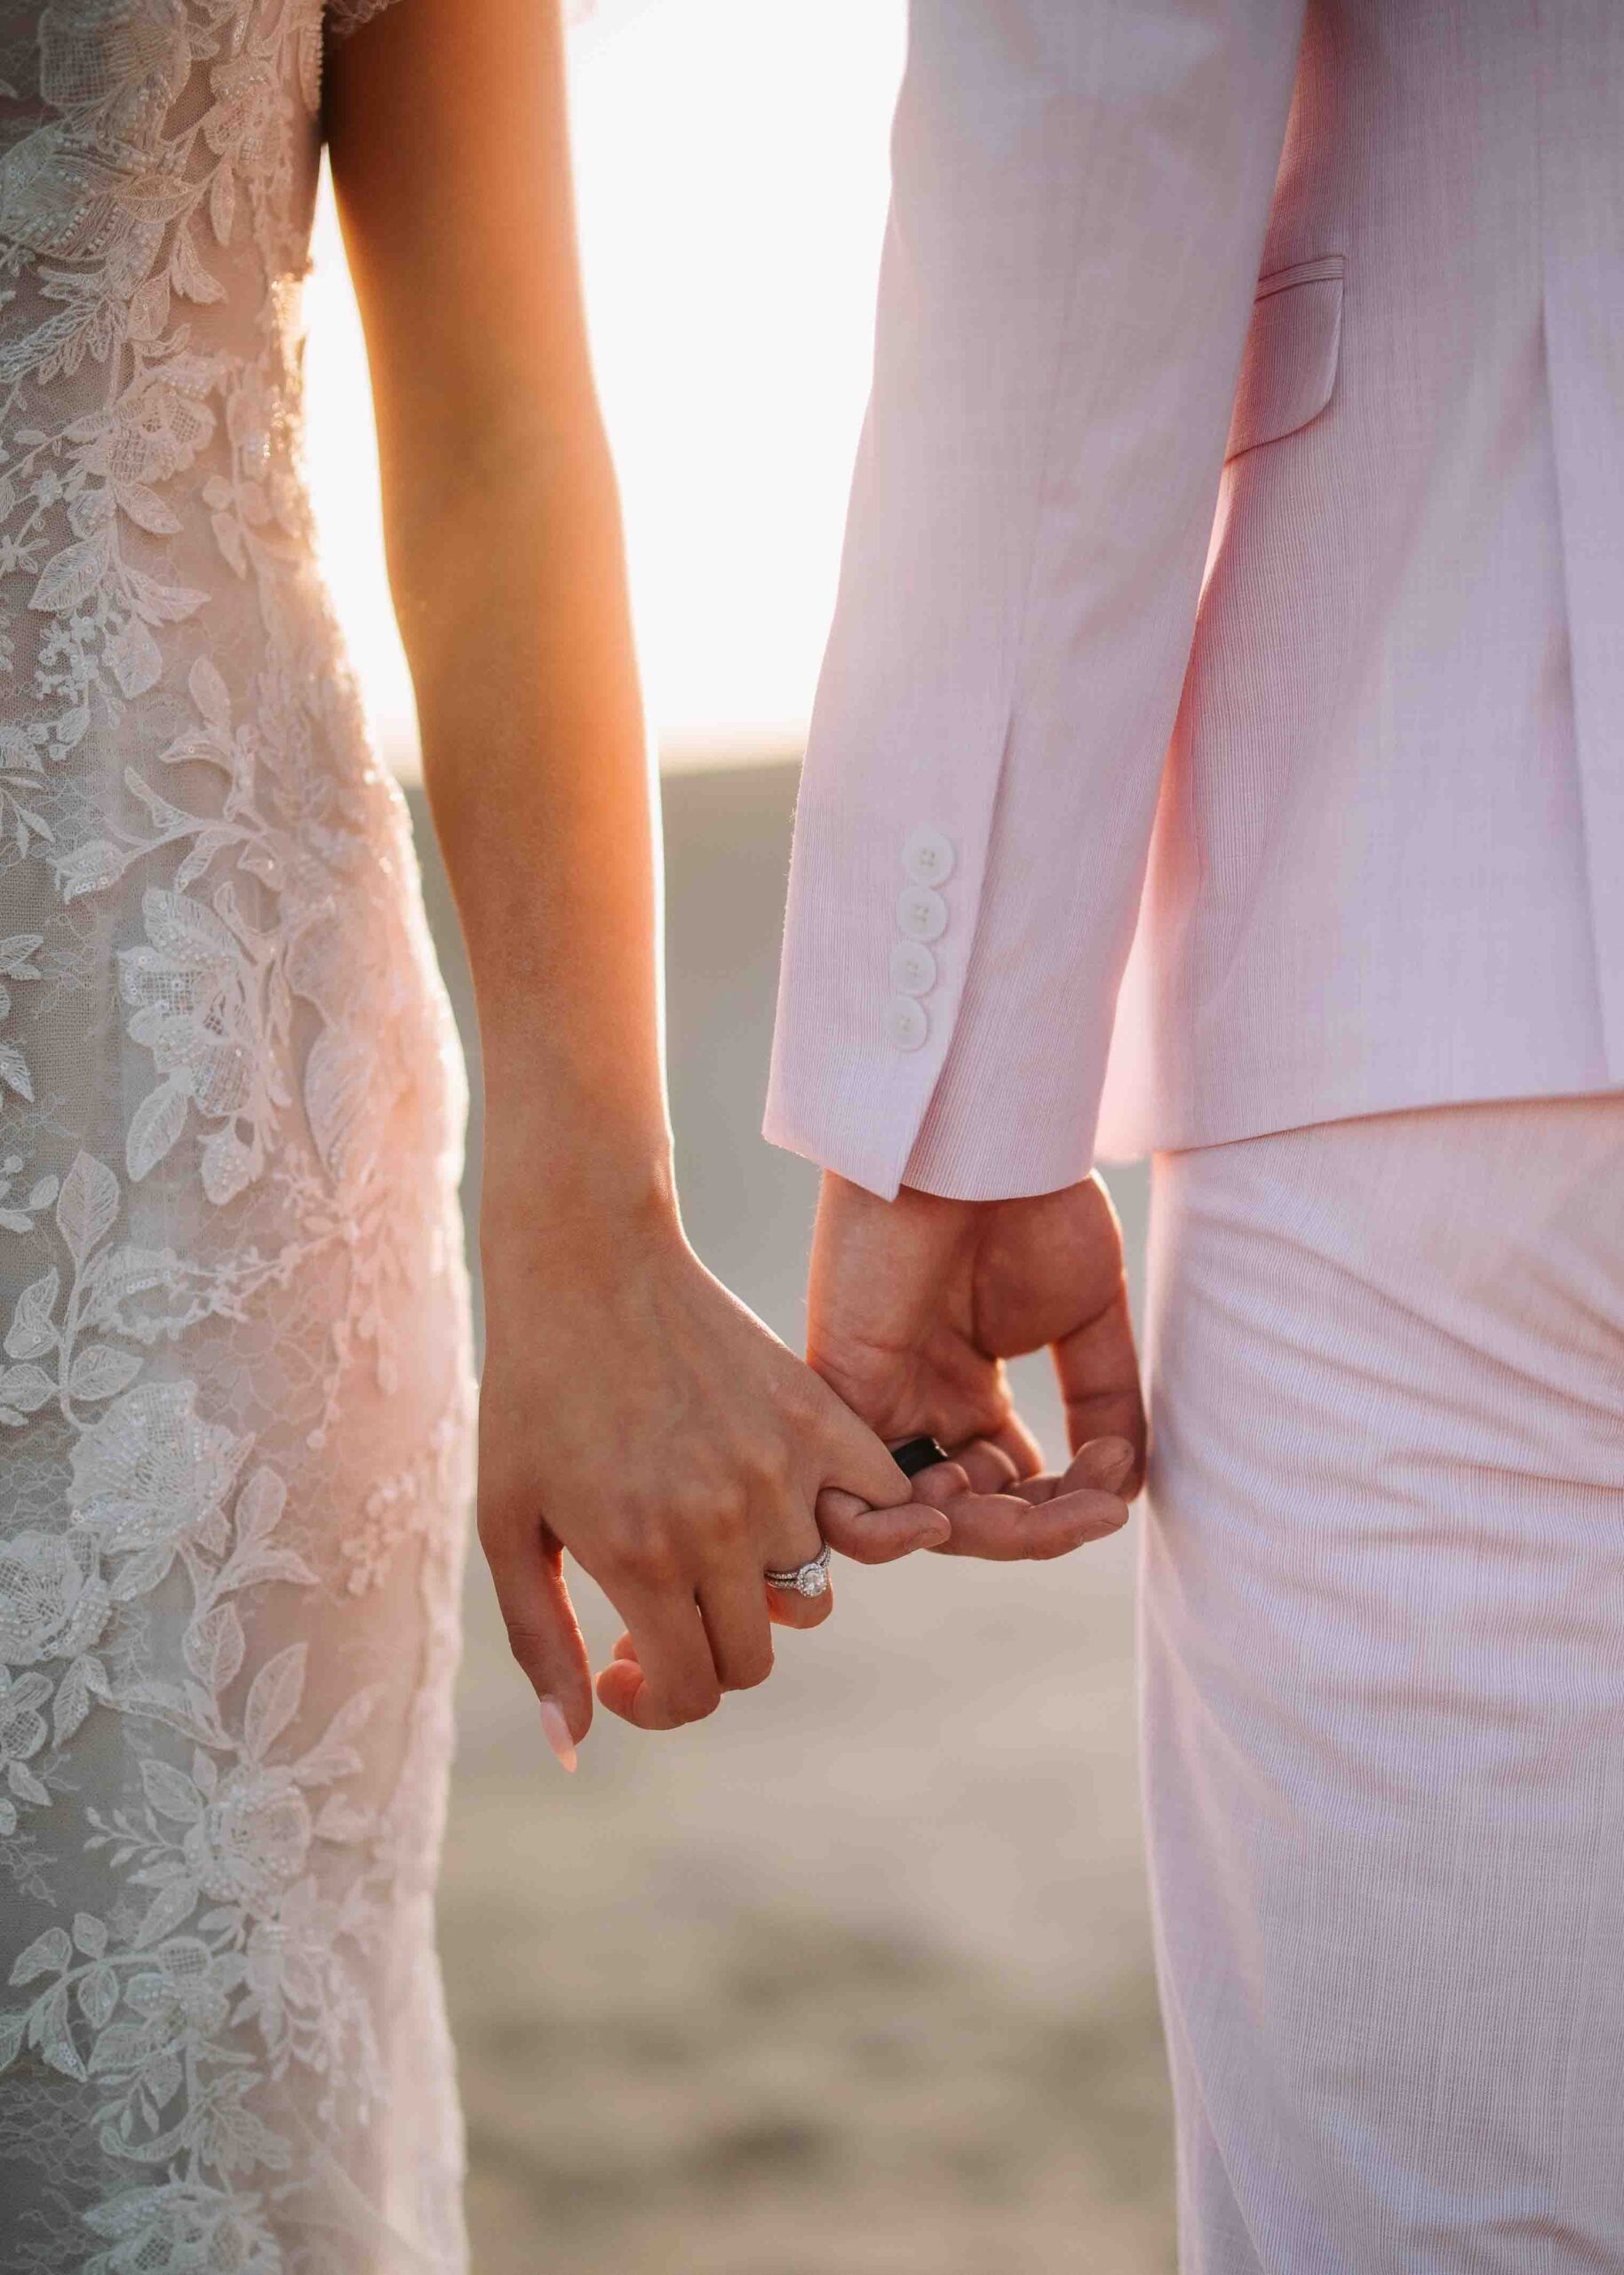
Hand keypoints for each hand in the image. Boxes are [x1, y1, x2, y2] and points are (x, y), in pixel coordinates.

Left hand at [476, 1187, 949, 1750]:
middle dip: (699, 1656)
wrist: (590, 1263)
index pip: (693, 1691)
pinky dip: (850, 1525)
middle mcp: (721, 1524)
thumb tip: (575, 1749)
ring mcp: (782, 1472)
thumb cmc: (533, 1392)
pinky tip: (793, 1504)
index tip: (620, 1665)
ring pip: (805, 1595)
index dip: (656, 1702)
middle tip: (654, 1610)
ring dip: (758, 1592)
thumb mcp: (508, 1523)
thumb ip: (542, 1644)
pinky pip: (876, 1512)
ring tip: (709, 1544)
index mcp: (640, 1556)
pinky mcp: (820, 1421)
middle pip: (750, 1659)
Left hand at [806, 1171, 1146, 1557]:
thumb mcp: (1086, 1315)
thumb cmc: (1031, 1201)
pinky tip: (964, 1514)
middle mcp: (920, 1401)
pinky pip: (851, 1493)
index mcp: (968, 1387)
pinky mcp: (842, 1388)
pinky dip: (899, 1530)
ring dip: (991, 1534)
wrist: (986, 1138)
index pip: (1008, 1489)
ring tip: (1055, 1514)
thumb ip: (1105, 1399)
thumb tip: (1123, 1484)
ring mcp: (879, 1399)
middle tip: (1098, 1512)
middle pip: (969, 1513)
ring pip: (917, 1516)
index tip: (1116, 1486)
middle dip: (1039, 1530)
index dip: (1063, 1509)